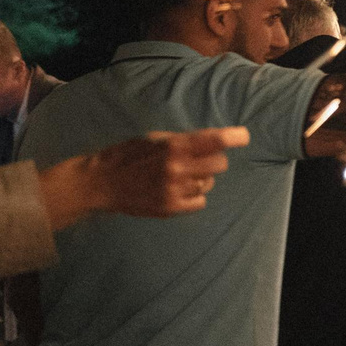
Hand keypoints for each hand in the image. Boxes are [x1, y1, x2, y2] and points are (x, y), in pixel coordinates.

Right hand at [40, 127, 250, 229]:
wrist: (101, 183)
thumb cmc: (128, 155)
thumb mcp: (154, 139)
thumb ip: (183, 141)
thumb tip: (216, 141)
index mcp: (173, 146)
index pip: (215, 140)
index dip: (235, 137)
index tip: (243, 137)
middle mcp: (177, 168)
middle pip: (220, 164)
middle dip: (215, 159)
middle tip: (200, 158)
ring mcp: (175, 190)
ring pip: (209, 183)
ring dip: (201, 178)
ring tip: (179, 176)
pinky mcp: (171, 208)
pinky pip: (200, 201)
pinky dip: (194, 196)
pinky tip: (177, 190)